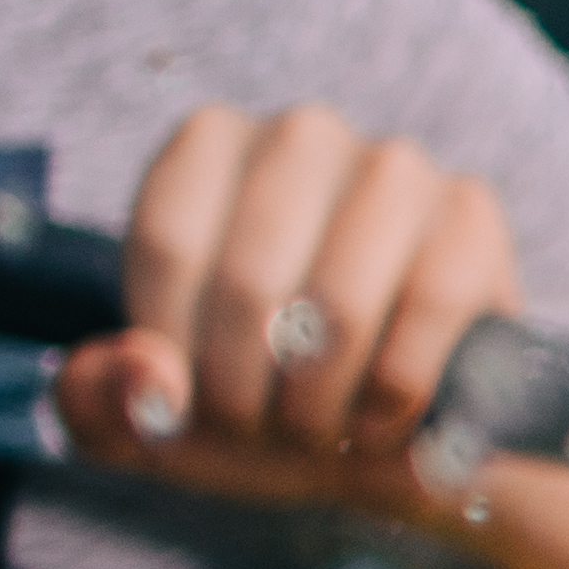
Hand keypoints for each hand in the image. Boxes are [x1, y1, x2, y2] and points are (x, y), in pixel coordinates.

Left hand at [51, 103, 517, 521]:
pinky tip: (381, 422)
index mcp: (207, 148)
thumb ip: (97, 400)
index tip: (193, 406)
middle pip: (249, 280)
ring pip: (339, 306)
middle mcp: (301, 135)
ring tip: (320, 433)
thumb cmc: (261, 400)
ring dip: (321, 403)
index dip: (177, 351)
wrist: (386, 433)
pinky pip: (428, 315)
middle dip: (250, 391)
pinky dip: (396, 395)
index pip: (167, 245)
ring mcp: (396, 169)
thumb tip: (148, 375)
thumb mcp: (154, 410)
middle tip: (263, 433)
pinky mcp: (471, 220)